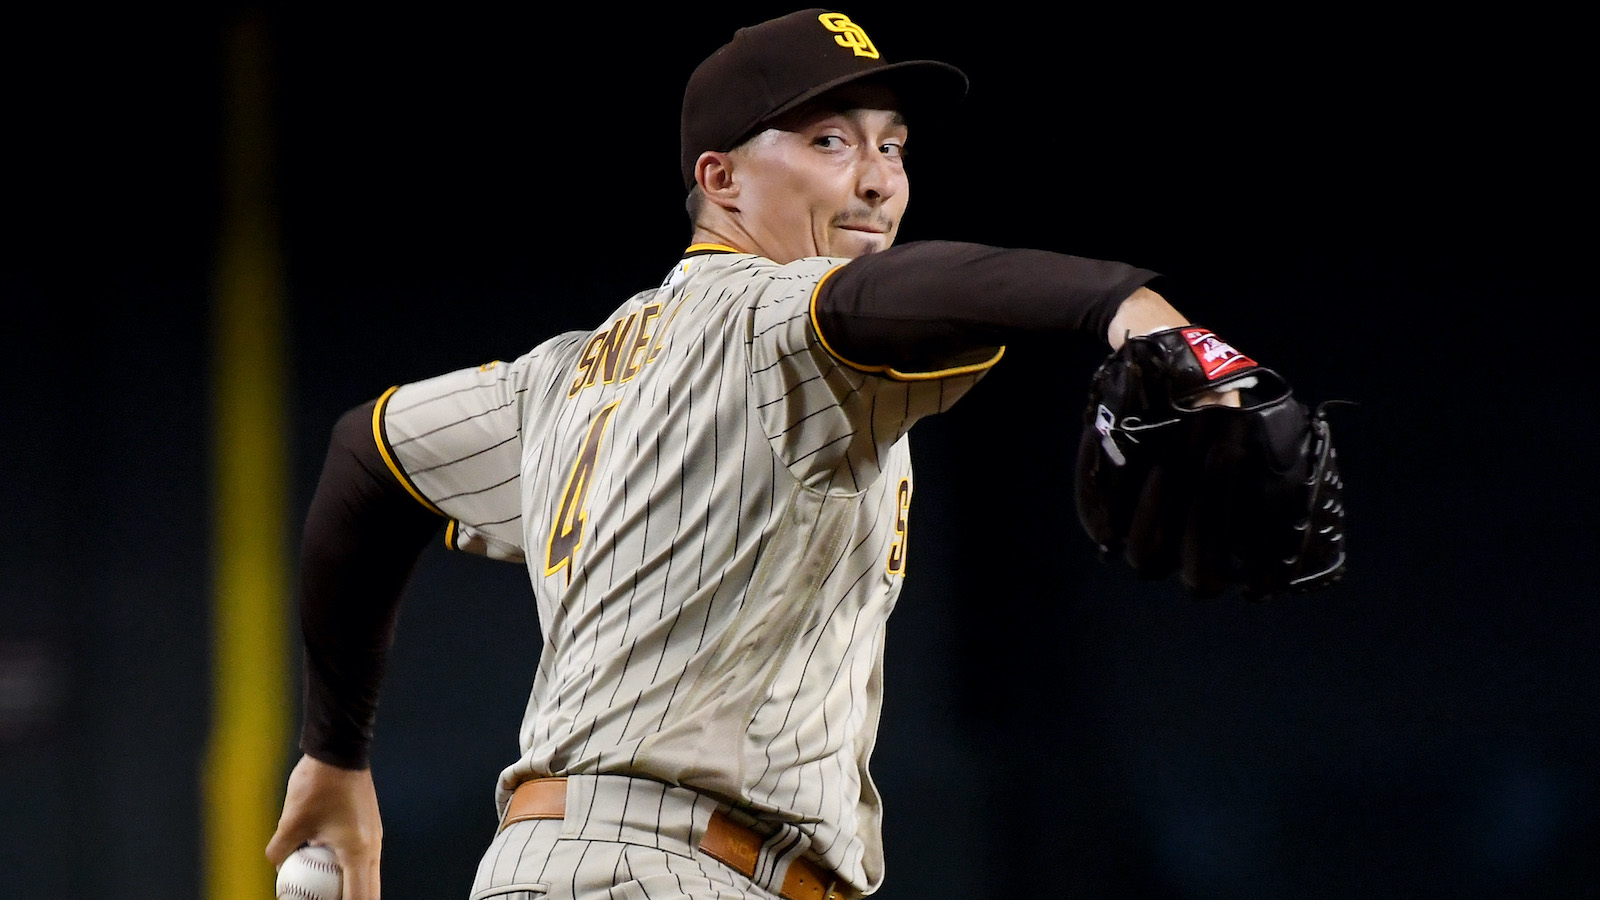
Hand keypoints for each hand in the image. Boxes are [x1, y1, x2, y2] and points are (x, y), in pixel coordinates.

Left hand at [266, 754, 382, 899]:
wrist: (339, 749)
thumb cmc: (317, 785)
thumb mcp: (290, 822)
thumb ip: (280, 851)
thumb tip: (275, 868)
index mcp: (357, 852)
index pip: (360, 898)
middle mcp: (372, 847)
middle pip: (369, 892)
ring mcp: (373, 837)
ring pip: (367, 875)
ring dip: (349, 887)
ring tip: (323, 892)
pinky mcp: (368, 827)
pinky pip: (361, 859)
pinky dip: (347, 870)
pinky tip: (325, 865)